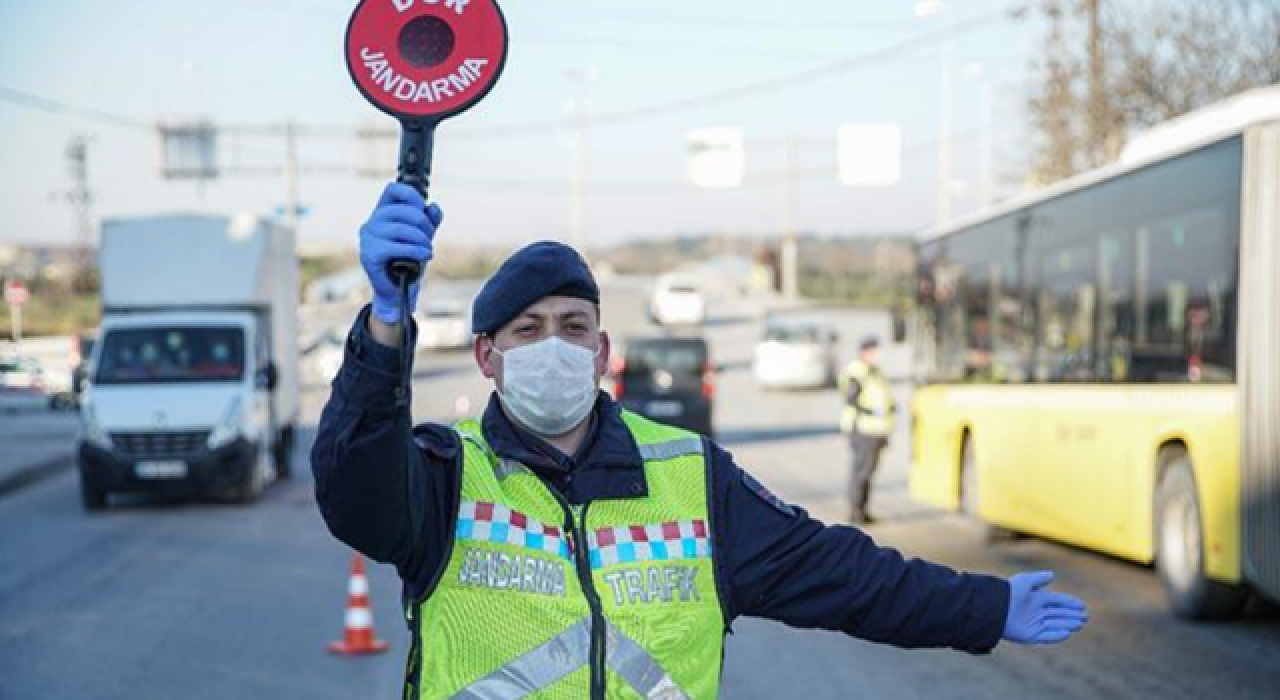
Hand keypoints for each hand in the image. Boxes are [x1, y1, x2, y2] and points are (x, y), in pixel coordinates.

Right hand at [359, 183, 442, 323]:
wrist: (398, 290)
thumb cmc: (409, 260)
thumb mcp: (422, 236)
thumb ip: (429, 220)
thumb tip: (433, 207)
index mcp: (382, 212)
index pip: (393, 189)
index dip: (412, 196)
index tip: (423, 211)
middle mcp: (372, 222)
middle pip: (402, 210)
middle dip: (423, 224)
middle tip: (429, 239)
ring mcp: (368, 238)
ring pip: (401, 229)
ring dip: (421, 240)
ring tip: (428, 250)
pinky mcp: (369, 254)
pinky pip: (396, 247)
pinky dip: (415, 251)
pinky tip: (424, 256)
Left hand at [1002, 571, 1088, 644]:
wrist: (994, 608)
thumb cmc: (1009, 593)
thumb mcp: (1024, 581)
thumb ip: (1038, 578)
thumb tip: (1052, 574)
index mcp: (1036, 599)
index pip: (1057, 601)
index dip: (1070, 603)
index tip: (1082, 605)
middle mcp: (1036, 612)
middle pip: (1058, 613)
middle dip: (1072, 615)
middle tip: (1085, 616)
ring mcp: (1033, 624)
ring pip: (1055, 624)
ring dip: (1067, 624)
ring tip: (1080, 623)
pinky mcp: (1029, 635)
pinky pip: (1045, 636)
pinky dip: (1056, 635)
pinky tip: (1067, 633)